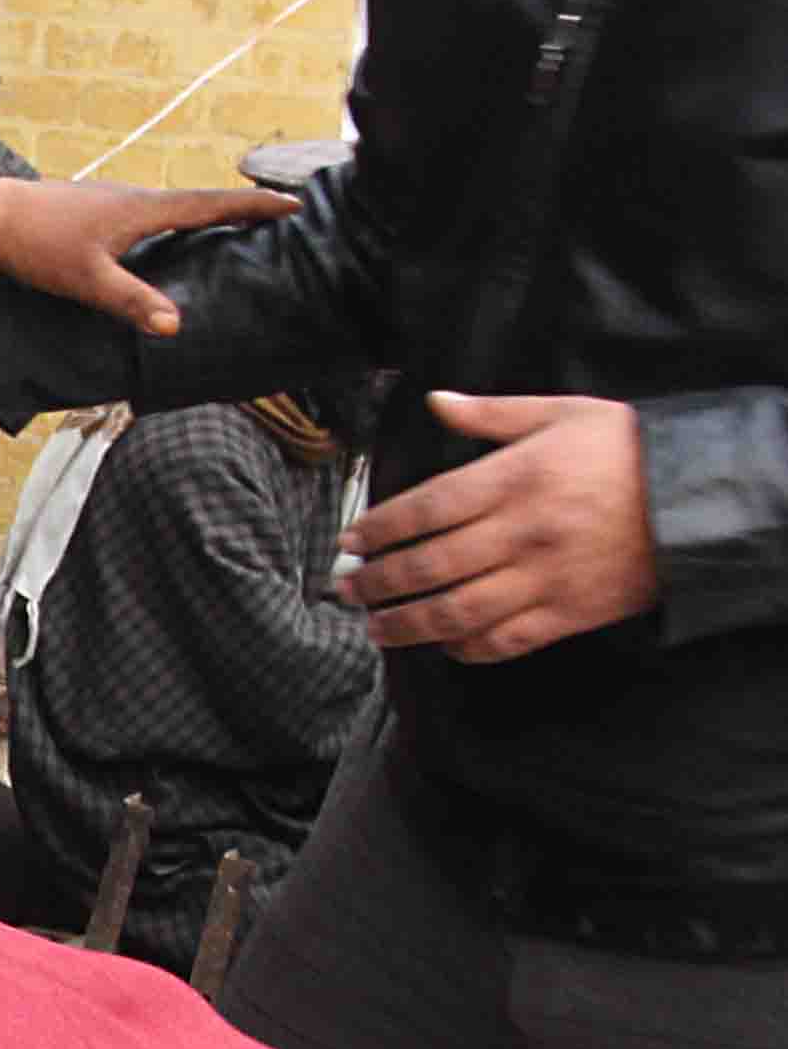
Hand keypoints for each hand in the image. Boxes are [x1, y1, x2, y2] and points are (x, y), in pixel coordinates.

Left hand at [0, 177, 292, 332]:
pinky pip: (145, 218)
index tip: (294, 203)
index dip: (254, 207)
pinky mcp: (92, 213)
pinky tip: (165, 242)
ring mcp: (112, 203)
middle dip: (237, 209)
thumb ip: (132, 302)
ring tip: (232, 229)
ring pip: (169, 209)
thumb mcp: (88, 280)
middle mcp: (133, 199)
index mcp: (143, 210)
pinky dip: (169, 225)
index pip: (212, 205)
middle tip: (275, 214)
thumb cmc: (37, 248)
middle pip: (197, 203)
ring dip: (203, 216)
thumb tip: (176, 327)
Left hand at [340, 393, 659, 661]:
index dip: (379, 529)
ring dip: (407, 625)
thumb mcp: (563, 415)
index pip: (426, 508)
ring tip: (375, 628)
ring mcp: (545, 577)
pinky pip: (504, 640)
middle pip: (429, 566)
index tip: (350, 542)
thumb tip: (435, 400)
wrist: (700, 495)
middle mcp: (523, 532)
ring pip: (457, 612)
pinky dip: (465, 648)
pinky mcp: (568, 612)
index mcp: (517, 478)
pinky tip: (442, 644)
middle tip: (348, 591)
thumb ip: (492, 415)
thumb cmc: (627, 449)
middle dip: (379, 583)